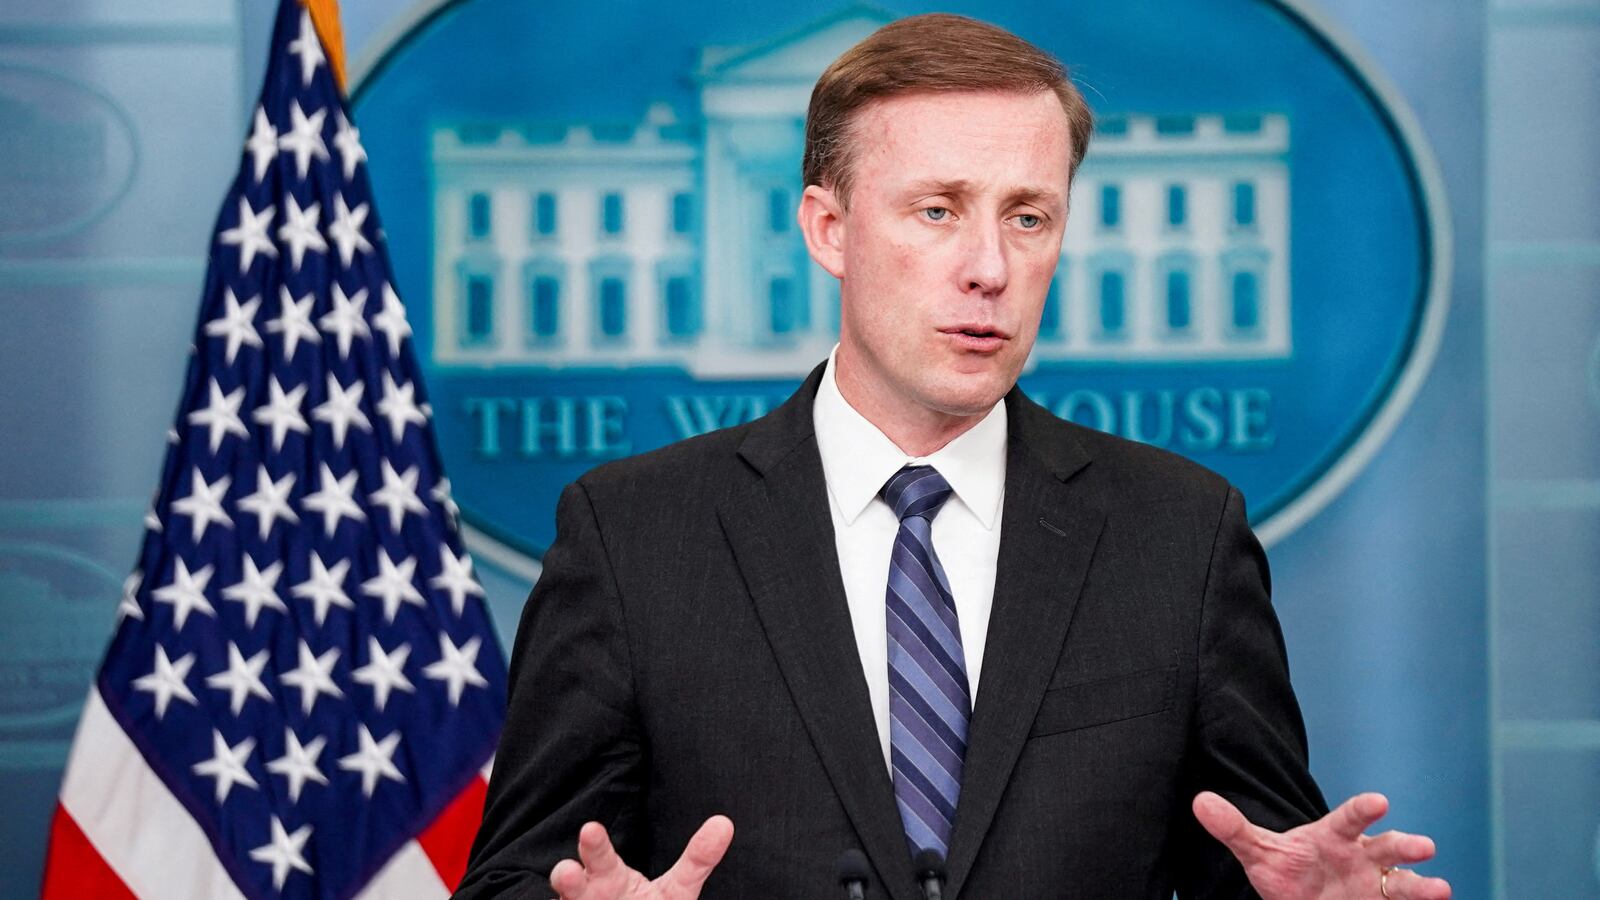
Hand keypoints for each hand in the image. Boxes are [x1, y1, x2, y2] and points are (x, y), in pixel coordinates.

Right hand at [549, 815, 733, 899]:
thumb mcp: (678, 888)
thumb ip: (698, 859)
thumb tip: (725, 823)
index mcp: (610, 876)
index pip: (600, 856)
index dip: (595, 845)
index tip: (591, 828)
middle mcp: (588, 895)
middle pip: (572, 882)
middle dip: (568, 875)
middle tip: (569, 870)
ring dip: (565, 896)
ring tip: (568, 884)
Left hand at [1193, 791, 1449, 899]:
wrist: (1301, 898)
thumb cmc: (1286, 871)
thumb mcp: (1258, 852)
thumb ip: (1234, 828)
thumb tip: (1200, 801)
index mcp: (1335, 836)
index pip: (1350, 818)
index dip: (1364, 809)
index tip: (1379, 801)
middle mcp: (1364, 858)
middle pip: (1390, 848)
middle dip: (1407, 846)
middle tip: (1425, 846)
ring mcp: (1377, 886)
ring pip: (1405, 884)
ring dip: (1424, 886)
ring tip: (1442, 888)